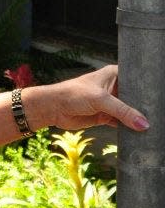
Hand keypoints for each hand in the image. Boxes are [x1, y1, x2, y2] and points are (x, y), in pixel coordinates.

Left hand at [28, 65, 149, 132]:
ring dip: (137, 119)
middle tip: (159, 115)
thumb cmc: (72, 94)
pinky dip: (129, 128)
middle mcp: (114, 87)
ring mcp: (111, 102)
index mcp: (114, 74)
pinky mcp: (106, 115)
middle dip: (145, 107)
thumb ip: (123, 111)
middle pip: (136, 98)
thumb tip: (143, 124)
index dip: (148, 88)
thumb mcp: (100, 99)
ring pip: (130, 112)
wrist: (53, 108)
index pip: (137, 79)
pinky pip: (123, 122)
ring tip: (154, 127)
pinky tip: (140, 133)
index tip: (161, 98)